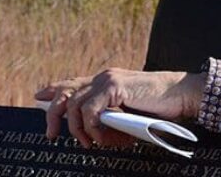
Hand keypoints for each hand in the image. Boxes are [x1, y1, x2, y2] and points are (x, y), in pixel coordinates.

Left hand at [34, 68, 205, 147]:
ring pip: (75, 104)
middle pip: (66, 92)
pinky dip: (92, 127)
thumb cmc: (160, 108)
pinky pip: (90, 110)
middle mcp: (103, 77)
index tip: (39, 95)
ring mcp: (108, 80)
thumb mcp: (129, 112)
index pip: (74, 82)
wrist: (181, 95)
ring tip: (90, 144)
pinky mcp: (115, 87)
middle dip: (53, 114)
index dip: (55, 89)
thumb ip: (111, 116)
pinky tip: (102, 137)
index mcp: (106, 80)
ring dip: (79, 129)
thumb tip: (94, 133)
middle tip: (51, 135)